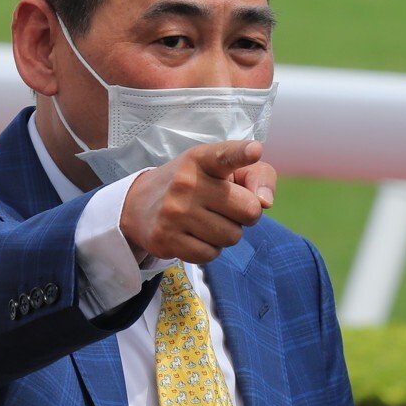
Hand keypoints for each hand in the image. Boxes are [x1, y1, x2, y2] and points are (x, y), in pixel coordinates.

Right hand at [119, 140, 276, 263]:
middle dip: (246, 214)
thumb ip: (258, 176)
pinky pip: (210, 255)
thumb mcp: (224, 170)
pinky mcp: (166, 238)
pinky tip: (195, 236)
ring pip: (232, 236)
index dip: (242, 154)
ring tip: (208, 221)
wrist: (140, 205)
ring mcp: (174, 212)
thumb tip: (265, 202)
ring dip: (227, 234)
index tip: (255, 151)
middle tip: (227, 209)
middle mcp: (186, 183)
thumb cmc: (197, 185)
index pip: (224, 155)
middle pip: (249, 210)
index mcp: (201, 159)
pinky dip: (210, 250)